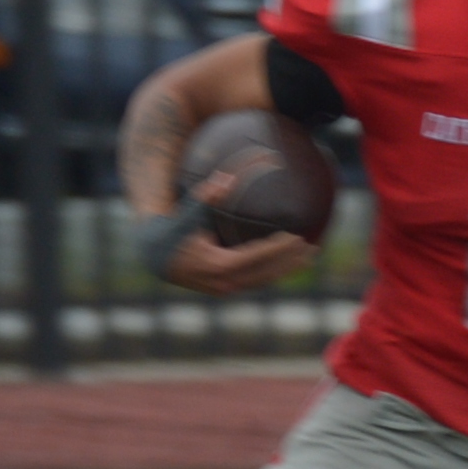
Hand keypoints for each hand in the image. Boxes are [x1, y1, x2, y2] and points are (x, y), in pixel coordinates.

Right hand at [154, 210, 316, 296]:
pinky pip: (255, 282)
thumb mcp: (188, 211)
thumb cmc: (174, 227)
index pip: (254, 258)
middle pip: (264, 274)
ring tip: (308, 257)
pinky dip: (274, 273)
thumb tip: (226, 179)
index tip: (297, 237)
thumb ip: (207, 195)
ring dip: (286, 270)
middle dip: (289, 261)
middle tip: (312, 247)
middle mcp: (222, 282)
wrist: (154, 253)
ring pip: (262, 281)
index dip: (276, 249)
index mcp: (216, 265)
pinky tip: (290, 263)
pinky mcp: (224, 289)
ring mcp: (223, 289)